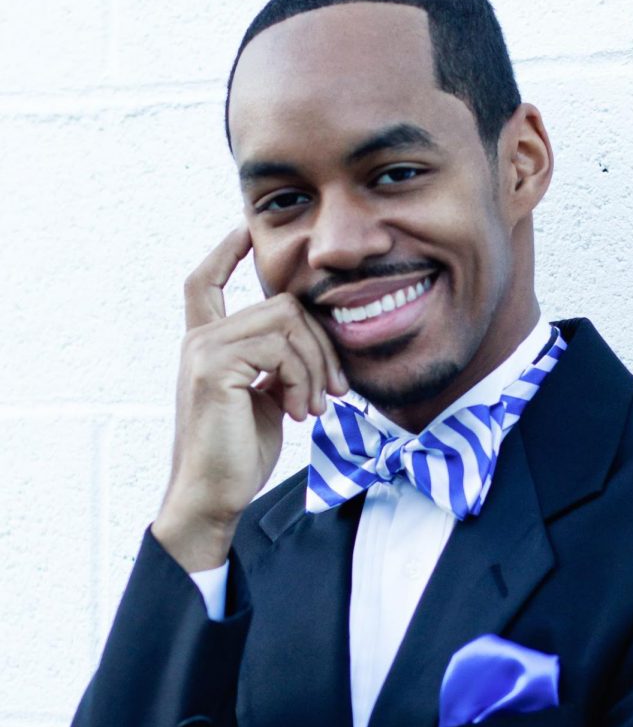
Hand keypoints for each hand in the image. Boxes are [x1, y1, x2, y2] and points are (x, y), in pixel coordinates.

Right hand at [152, 226, 347, 571]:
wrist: (213, 496)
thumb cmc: (239, 453)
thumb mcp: (265, 399)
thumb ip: (277, 365)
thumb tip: (308, 347)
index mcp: (209, 345)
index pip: (207, 282)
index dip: (226, 253)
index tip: (245, 230)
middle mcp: (201, 339)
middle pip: (281, 304)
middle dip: (322, 345)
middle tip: (336, 390)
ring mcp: (204, 348)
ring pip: (287, 320)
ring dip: (316, 365)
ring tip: (316, 406)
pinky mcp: (213, 364)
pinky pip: (281, 346)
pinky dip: (303, 378)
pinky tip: (300, 411)